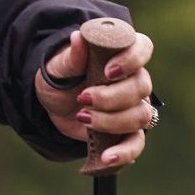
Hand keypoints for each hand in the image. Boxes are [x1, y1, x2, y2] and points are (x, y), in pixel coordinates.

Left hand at [36, 25, 158, 169]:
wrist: (51, 103)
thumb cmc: (58, 77)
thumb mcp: (57, 65)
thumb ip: (71, 56)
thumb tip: (78, 37)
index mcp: (119, 55)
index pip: (143, 48)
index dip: (132, 59)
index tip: (108, 71)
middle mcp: (133, 79)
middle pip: (141, 88)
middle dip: (111, 97)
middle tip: (83, 99)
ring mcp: (133, 107)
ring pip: (140, 116)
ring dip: (112, 120)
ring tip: (83, 118)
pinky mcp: (126, 131)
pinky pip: (136, 144)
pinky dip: (124, 153)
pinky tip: (107, 157)